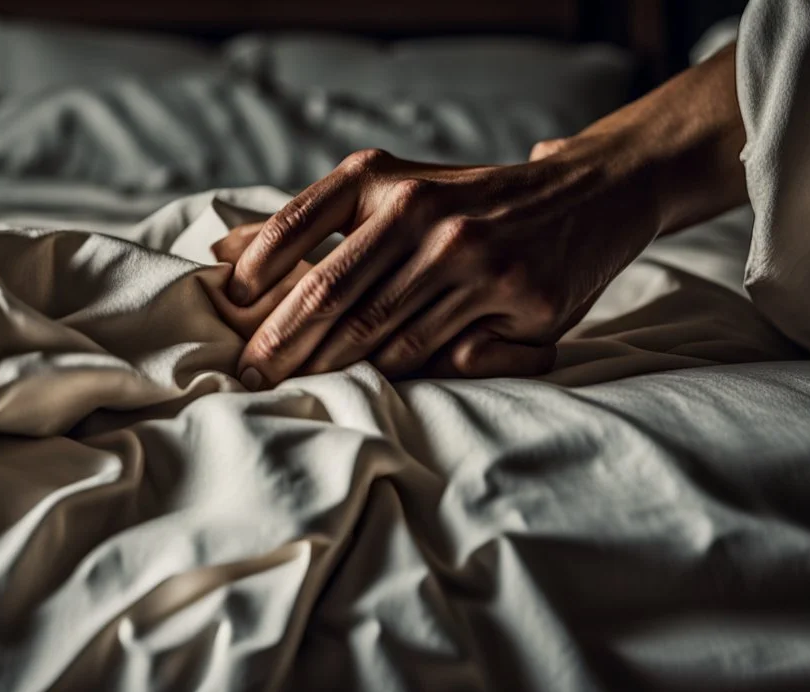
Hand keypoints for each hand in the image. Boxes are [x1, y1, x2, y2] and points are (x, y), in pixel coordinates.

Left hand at [222, 142, 663, 388]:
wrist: (587, 192)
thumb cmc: (466, 202)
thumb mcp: (390, 191)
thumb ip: (311, 221)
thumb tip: (221, 250)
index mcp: (383, 180)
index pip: (296, 229)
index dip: (255, 276)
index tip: (230, 314)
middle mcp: (425, 212)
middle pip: (331, 296)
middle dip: (281, 345)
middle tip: (249, 378)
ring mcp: (476, 256)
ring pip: (384, 337)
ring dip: (335, 371)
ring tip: (297, 392)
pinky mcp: (523, 298)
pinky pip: (448, 357)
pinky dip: (411, 377)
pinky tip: (381, 389)